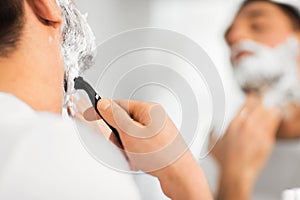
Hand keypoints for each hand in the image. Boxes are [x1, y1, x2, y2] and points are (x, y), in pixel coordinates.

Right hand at [85, 98, 212, 199]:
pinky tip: (140, 160)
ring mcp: (158, 131)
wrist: (180, 175)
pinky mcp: (159, 143)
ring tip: (134, 155)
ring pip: (132, 135)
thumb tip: (104, 103)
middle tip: (123, 144)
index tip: (97, 120)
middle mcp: (155, 118)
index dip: (107, 114)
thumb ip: (114, 116)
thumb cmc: (161, 154)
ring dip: (128, 146)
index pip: (120, 104)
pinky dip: (136, 152)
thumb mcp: (130, 133)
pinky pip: (140, 144)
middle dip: (120, 136)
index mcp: (149, 109)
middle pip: (125, 121)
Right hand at [211, 95, 280, 199]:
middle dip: (263, 99)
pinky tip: (275, 117)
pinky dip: (275, 119)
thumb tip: (210, 129)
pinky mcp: (267, 140)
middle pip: (260, 105)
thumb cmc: (224, 160)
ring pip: (269, 113)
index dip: (252, 97)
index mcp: (234, 123)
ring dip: (271, 108)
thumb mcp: (212, 144)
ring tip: (272, 105)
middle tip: (266, 94)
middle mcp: (247, 125)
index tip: (254, 95)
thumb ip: (211, 133)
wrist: (236, 172)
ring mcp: (258, 132)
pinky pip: (274, 125)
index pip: (246, 104)